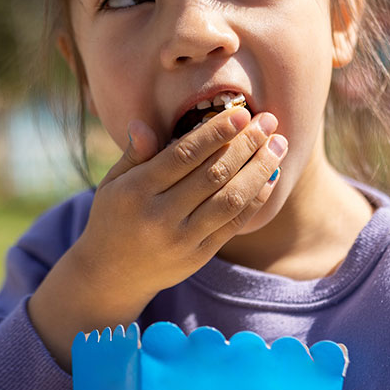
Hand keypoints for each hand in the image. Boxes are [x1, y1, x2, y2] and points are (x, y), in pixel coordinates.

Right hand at [81, 108, 285, 311]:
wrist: (112, 275)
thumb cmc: (113, 217)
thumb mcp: (112, 183)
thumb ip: (133, 155)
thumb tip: (142, 124)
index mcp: (136, 192)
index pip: (183, 156)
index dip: (215, 133)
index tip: (241, 113)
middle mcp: (160, 216)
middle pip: (213, 174)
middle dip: (246, 144)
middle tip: (269, 121)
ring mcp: (182, 240)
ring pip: (230, 199)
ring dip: (259, 169)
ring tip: (278, 145)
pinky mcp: (198, 257)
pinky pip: (234, 224)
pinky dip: (255, 199)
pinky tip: (269, 176)